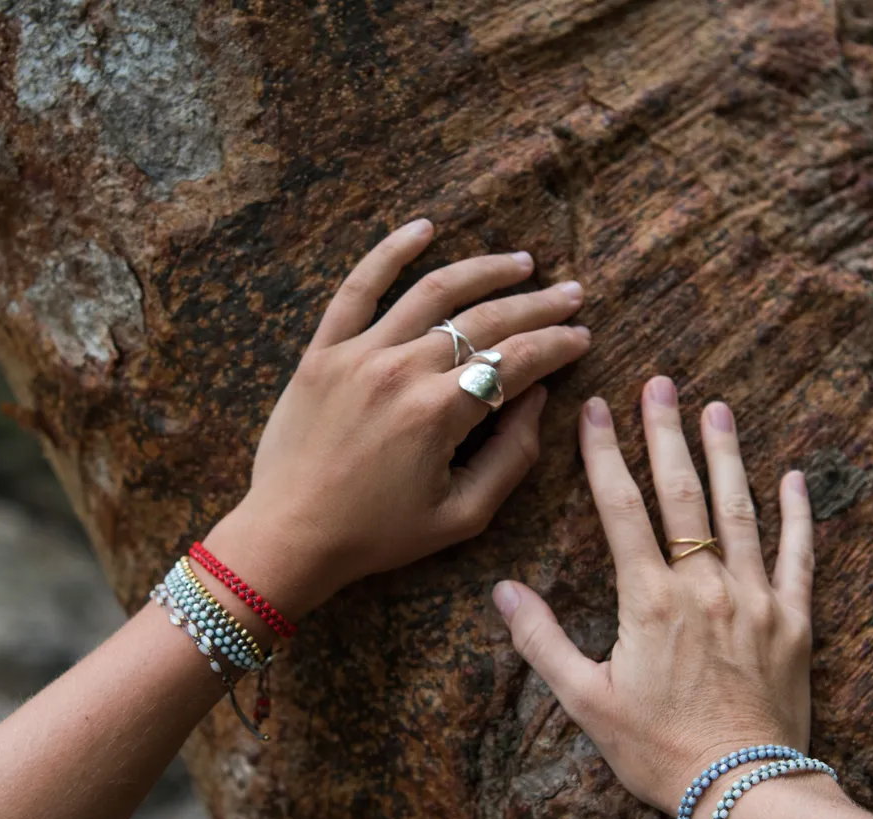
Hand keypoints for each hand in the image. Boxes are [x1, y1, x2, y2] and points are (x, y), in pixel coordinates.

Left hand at [205, 219, 589, 617]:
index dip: (558, 345)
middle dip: (538, 305)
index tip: (582, 336)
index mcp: (439, 414)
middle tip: (571, 294)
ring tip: (522, 262)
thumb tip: (537, 398)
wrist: (290, 535)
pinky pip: (357, 289)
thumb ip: (511, 456)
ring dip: (485, 270)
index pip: (517, 361)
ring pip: (433, 292)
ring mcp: (358, 354)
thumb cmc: (378, 534)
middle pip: (486, 320)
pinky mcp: (323, 351)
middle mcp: (402, 370)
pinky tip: (424, 228)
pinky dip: (390, 252)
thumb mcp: (462, 515)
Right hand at [493, 376, 813, 818]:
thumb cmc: (659, 751)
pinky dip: (797, 515)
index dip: (605, 454)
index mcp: (650, 600)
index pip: (622, 509)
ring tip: (718, 409)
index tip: (597, 409)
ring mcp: (755, 599)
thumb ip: (543, 641)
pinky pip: (799, 556)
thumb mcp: (586, 702)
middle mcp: (704, 585)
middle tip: (661, 383)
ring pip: (740, 511)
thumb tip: (504, 591)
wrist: (745, 792)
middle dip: (666, 434)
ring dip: (727, 456)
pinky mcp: (793, 621)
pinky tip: (793, 478)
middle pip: (682, 494)